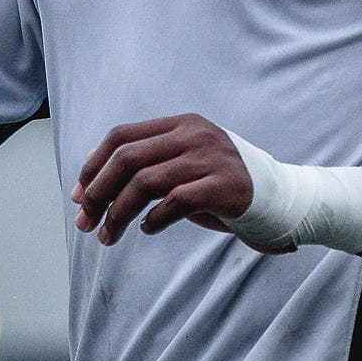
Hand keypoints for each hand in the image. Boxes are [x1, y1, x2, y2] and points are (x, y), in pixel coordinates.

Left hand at [70, 113, 263, 246]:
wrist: (283, 199)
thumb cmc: (225, 187)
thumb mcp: (186, 166)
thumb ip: (150, 166)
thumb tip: (93, 182)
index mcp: (181, 124)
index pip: (122, 135)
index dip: (94, 164)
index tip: (79, 194)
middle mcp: (194, 135)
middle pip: (127, 157)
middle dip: (98, 192)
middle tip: (85, 221)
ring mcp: (211, 158)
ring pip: (146, 181)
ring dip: (119, 213)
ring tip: (109, 236)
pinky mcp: (226, 186)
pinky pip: (176, 202)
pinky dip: (155, 219)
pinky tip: (148, 230)